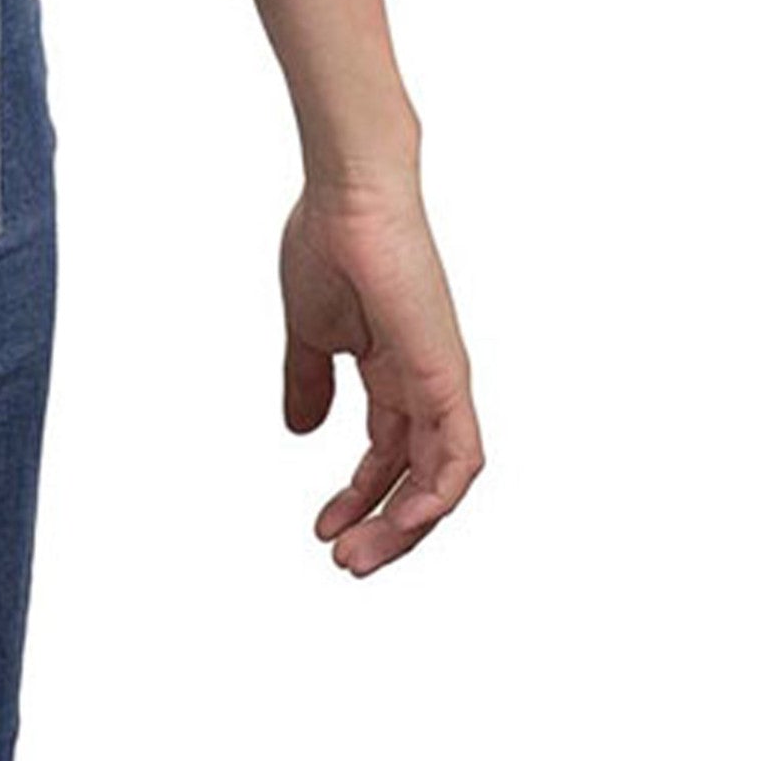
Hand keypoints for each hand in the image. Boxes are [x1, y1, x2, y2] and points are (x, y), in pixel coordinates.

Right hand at [279, 176, 483, 574]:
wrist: (348, 197)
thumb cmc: (328, 244)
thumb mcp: (309, 332)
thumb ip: (309, 382)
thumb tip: (300, 431)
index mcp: (391, 370)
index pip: (386, 455)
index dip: (358, 498)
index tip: (323, 529)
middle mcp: (423, 383)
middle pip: (416, 477)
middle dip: (382, 527)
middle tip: (346, 562)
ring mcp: (440, 382)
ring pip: (441, 479)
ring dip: (405, 525)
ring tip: (360, 554)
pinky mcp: (448, 376)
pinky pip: (460, 456)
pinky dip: (438, 496)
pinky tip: (406, 522)